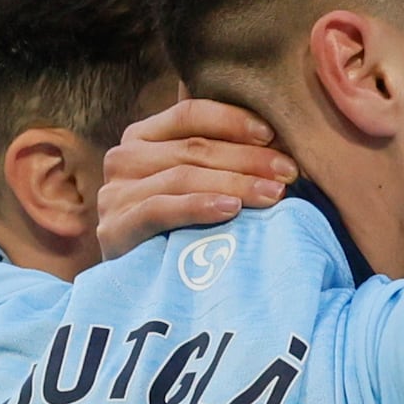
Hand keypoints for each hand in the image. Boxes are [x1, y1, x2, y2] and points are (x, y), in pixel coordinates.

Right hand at [96, 98, 296, 252]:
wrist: (137, 288)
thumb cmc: (176, 229)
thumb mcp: (193, 186)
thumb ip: (216, 158)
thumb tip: (276, 142)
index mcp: (142, 137)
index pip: (189, 115)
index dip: (232, 120)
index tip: (272, 135)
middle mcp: (123, 158)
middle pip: (193, 148)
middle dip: (248, 159)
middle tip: (288, 172)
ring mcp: (114, 193)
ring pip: (183, 177)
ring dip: (235, 184)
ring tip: (273, 194)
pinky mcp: (114, 228)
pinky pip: (161, 210)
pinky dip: (199, 207)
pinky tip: (231, 210)